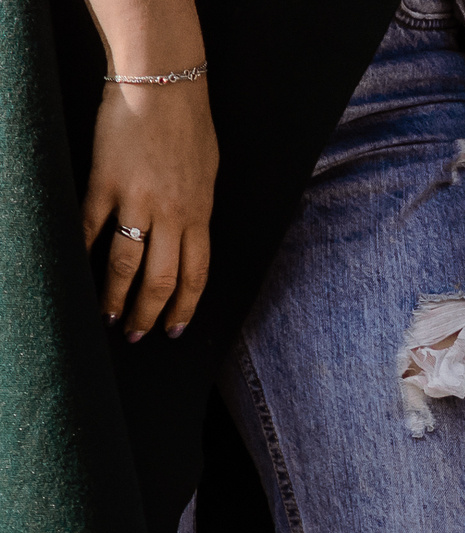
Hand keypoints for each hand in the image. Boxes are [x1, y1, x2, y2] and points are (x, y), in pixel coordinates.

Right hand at [81, 3, 216, 339]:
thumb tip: (188, 234)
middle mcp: (171, 215)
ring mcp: (136, 200)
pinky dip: (82, 252)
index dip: (184, 307)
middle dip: (149, 314)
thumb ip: (196, 208)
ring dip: (115, 296)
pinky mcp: (104, 182)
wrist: (161, 85)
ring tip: (108, 317)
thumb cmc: (189, 125)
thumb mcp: (207, 174)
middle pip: (161, 279)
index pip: (195, 275)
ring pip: (125, 263)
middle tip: (137, 336)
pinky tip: (76, 270)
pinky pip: (90, 226)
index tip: (174, 329)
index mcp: (199, 215)